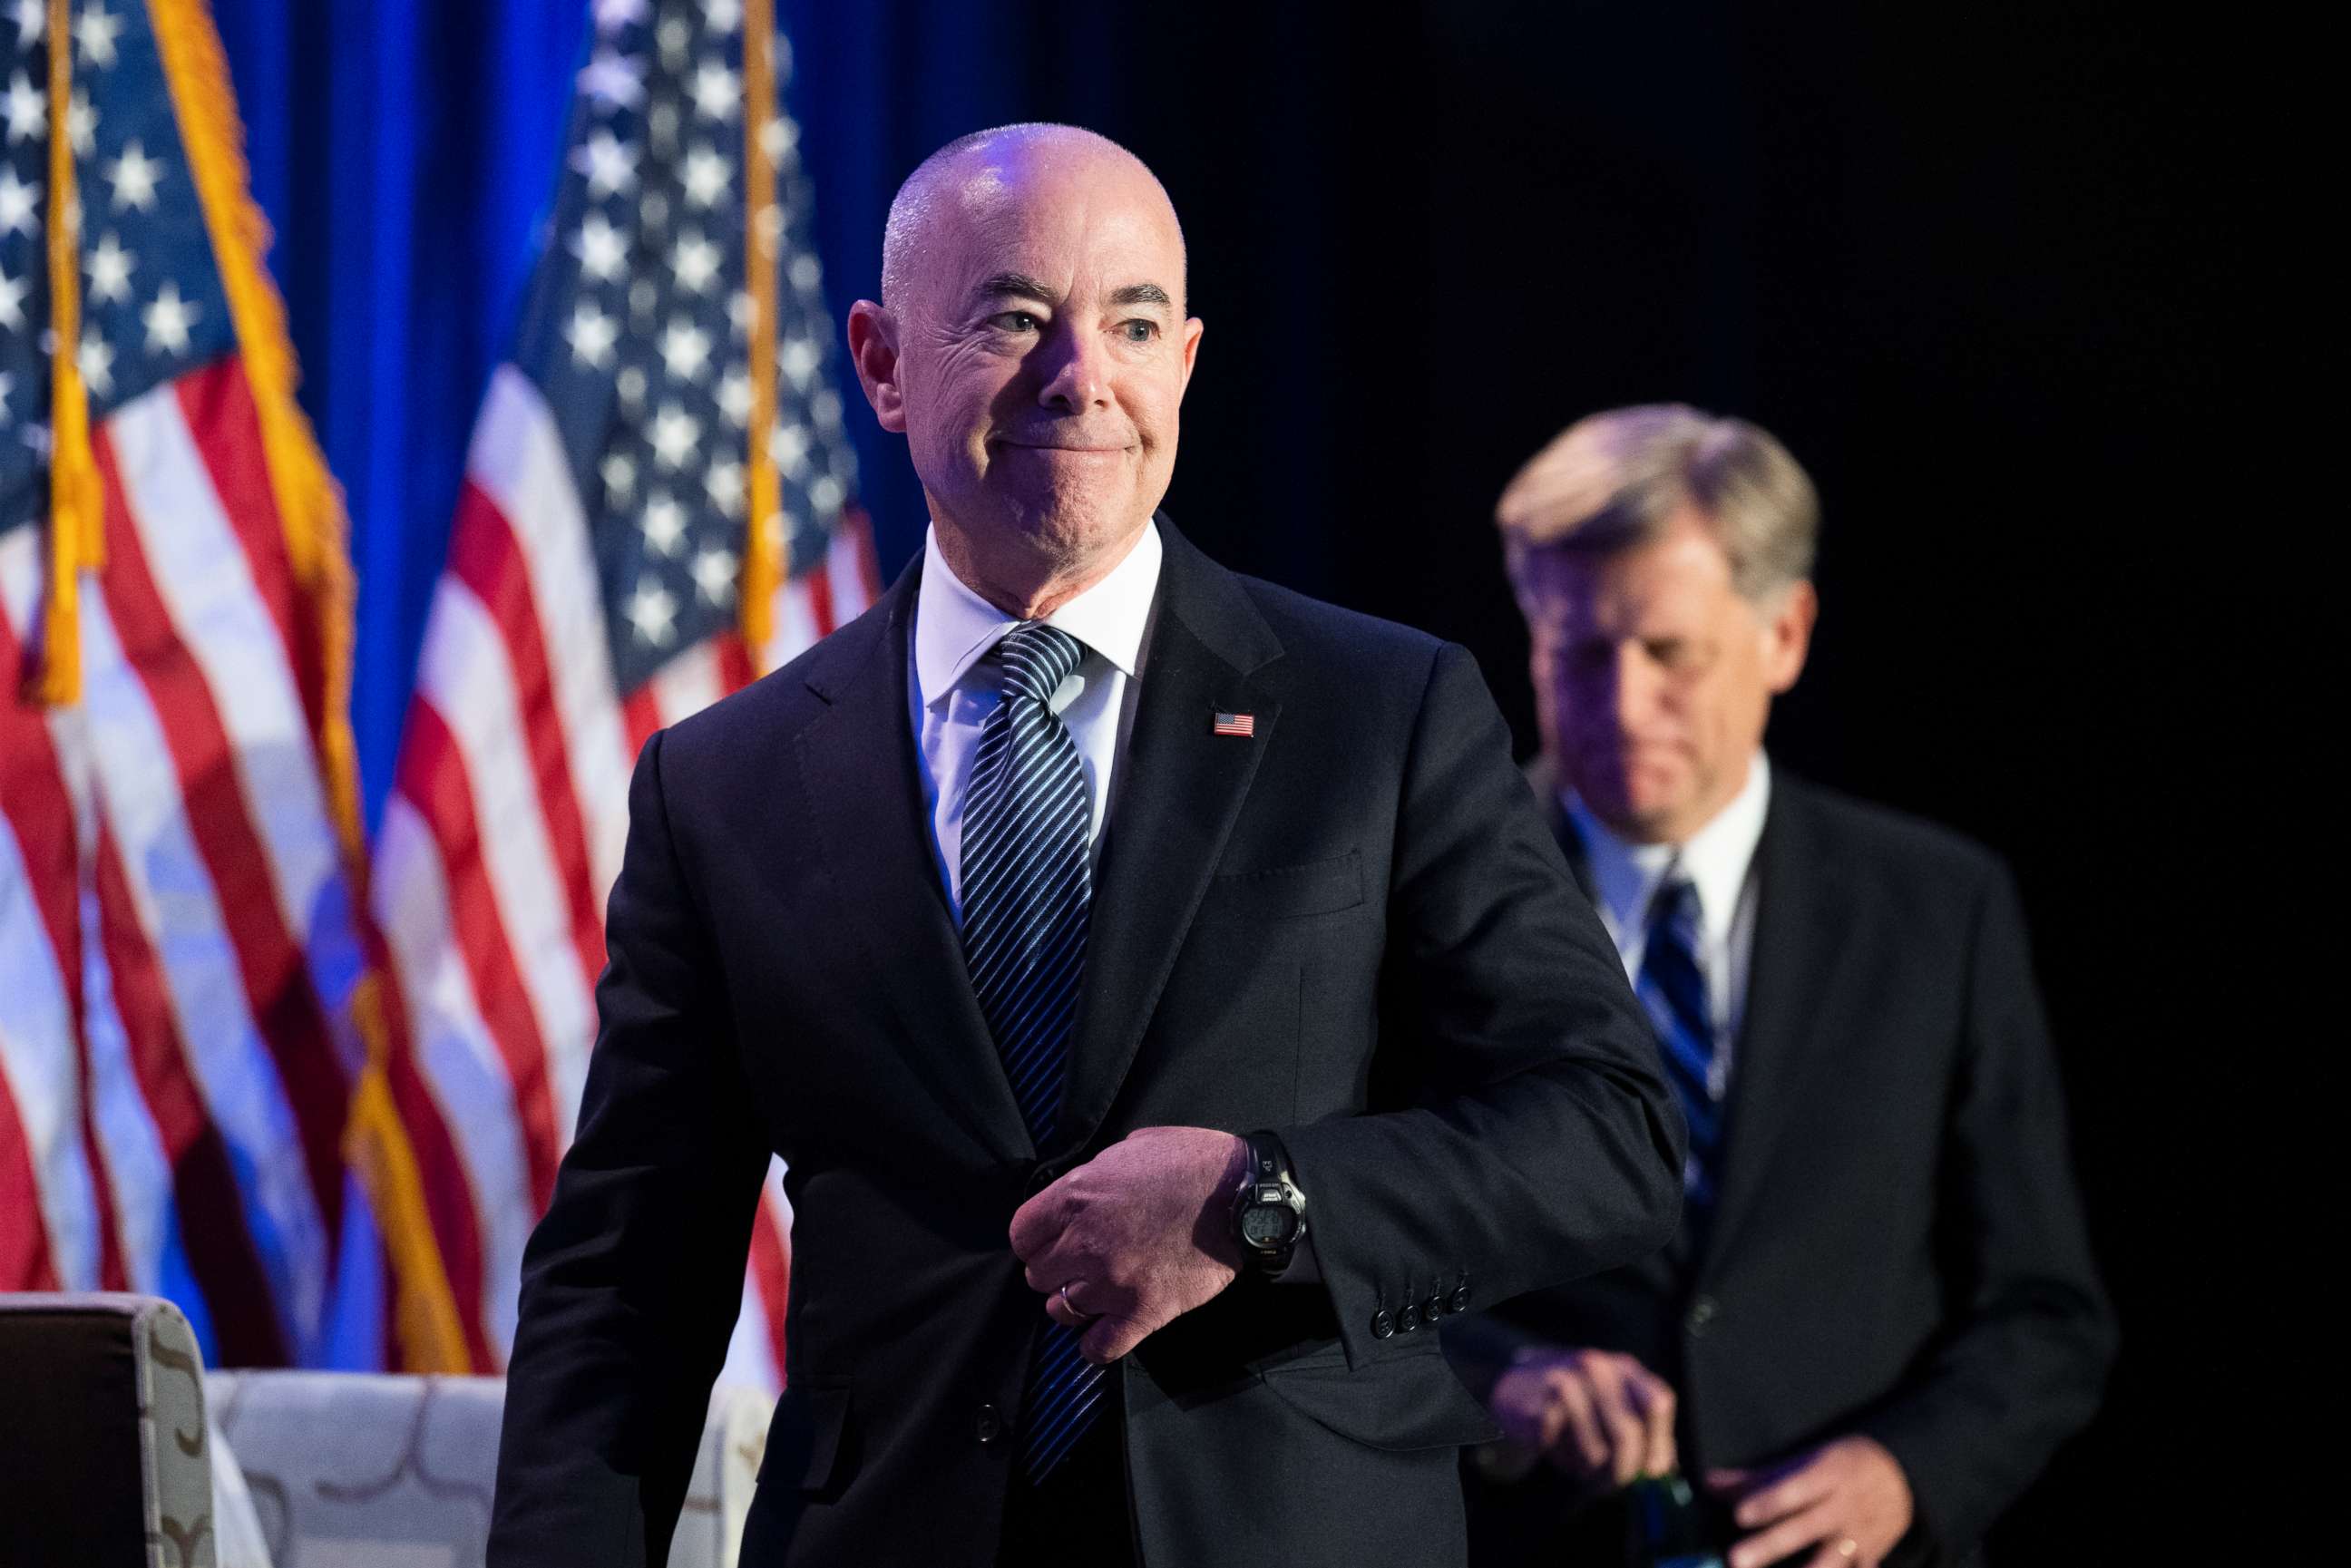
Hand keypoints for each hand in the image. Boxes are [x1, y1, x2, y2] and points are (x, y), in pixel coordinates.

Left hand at [1008, 1126, 1248, 1363]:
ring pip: (1061, 1310)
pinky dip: (1096, 1343)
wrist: (1243, 1196)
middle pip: (1038, 1274)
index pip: (1022, 1234)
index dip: (1036, 1239)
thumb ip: (1093, 1176)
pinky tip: (1105, 1330)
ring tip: (1094, 1293)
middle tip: (1078, 1263)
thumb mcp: (1130, 1148)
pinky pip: (1098, 1347)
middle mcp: (1085, 1242)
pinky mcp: (1143, 1313)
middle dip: (1055, 1268)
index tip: (1051, 1240)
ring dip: (1073, 1302)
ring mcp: (1112, 1281)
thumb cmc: (1192, 1162)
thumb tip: (1076, 1194)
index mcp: (1077, 1196)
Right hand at [1488, 1348, 1675, 1490]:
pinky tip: (1558, 1451)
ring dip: (1591, 1472)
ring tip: (1580, 1464)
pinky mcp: (1540, 1407)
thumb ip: (1640, 1431)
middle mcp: (1597, 1368)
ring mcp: (1566, 1384)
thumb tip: (1661, 1469)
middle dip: (1623, 1469)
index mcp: (1622, 1368)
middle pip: (1629, 1432)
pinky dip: (1567, 1464)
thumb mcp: (1610, 1405)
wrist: (1511, 1388)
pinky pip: (1566, 1456)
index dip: (1659, 1442)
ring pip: (1597, 1452)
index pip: (1658, 1403)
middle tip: (1612, 1483)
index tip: (1651, 1470)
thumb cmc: (1571, 1406)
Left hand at [1709, 1436, 1912, 1567]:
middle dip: (1770, 1546)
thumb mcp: (1805, 1461)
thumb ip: (1757, 1478)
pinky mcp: (1871, 1557)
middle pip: (1804, 1528)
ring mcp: (1859, 1536)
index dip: (1767, 1502)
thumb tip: (1709, 1483)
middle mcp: (1843, 1507)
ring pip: (1832, 1562)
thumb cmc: (1839, 1466)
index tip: (1739, 1515)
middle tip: (1736, 1561)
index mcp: (1826, 1475)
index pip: (1793, 1489)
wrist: (1900, 1474)